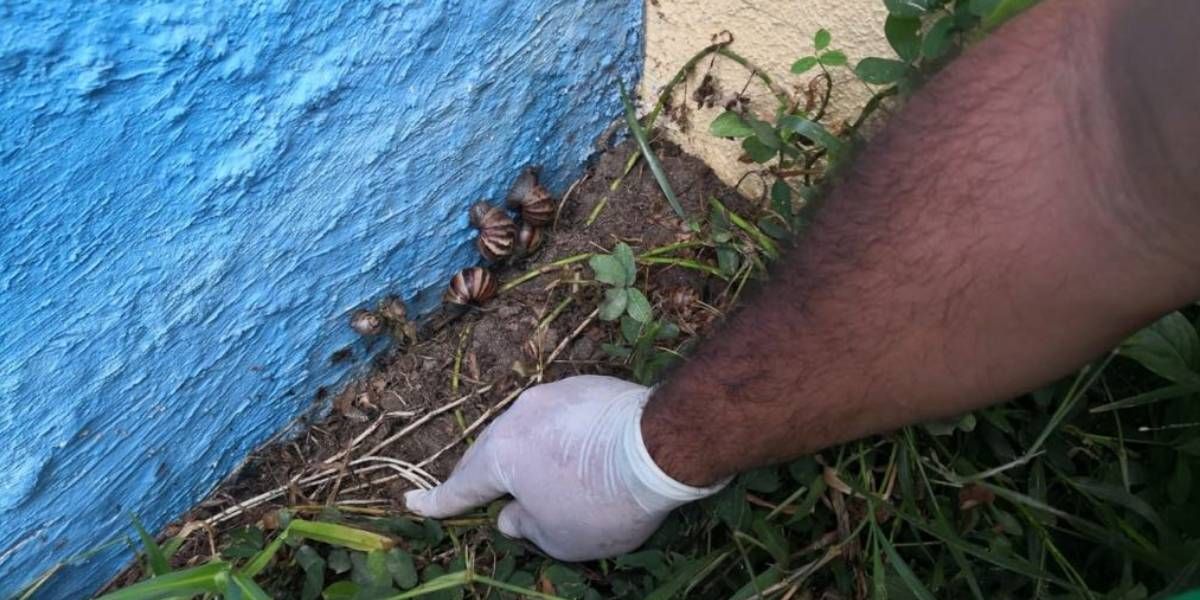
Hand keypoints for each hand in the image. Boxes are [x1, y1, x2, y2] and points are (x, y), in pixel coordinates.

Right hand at [404, 375, 725, 560]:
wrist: (661, 445)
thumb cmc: (604, 502)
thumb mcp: (559, 537)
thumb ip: (524, 527)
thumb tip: (510, 513)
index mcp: (501, 456)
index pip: (461, 487)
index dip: (437, 502)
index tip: (413, 501)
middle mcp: (518, 416)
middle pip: (493, 452)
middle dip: (485, 476)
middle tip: (477, 494)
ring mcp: (553, 395)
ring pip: (528, 429)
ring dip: (528, 453)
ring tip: (540, 476)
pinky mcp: (586, 385)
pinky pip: (560, 417)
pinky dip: (559, 437)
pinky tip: (579, 453)